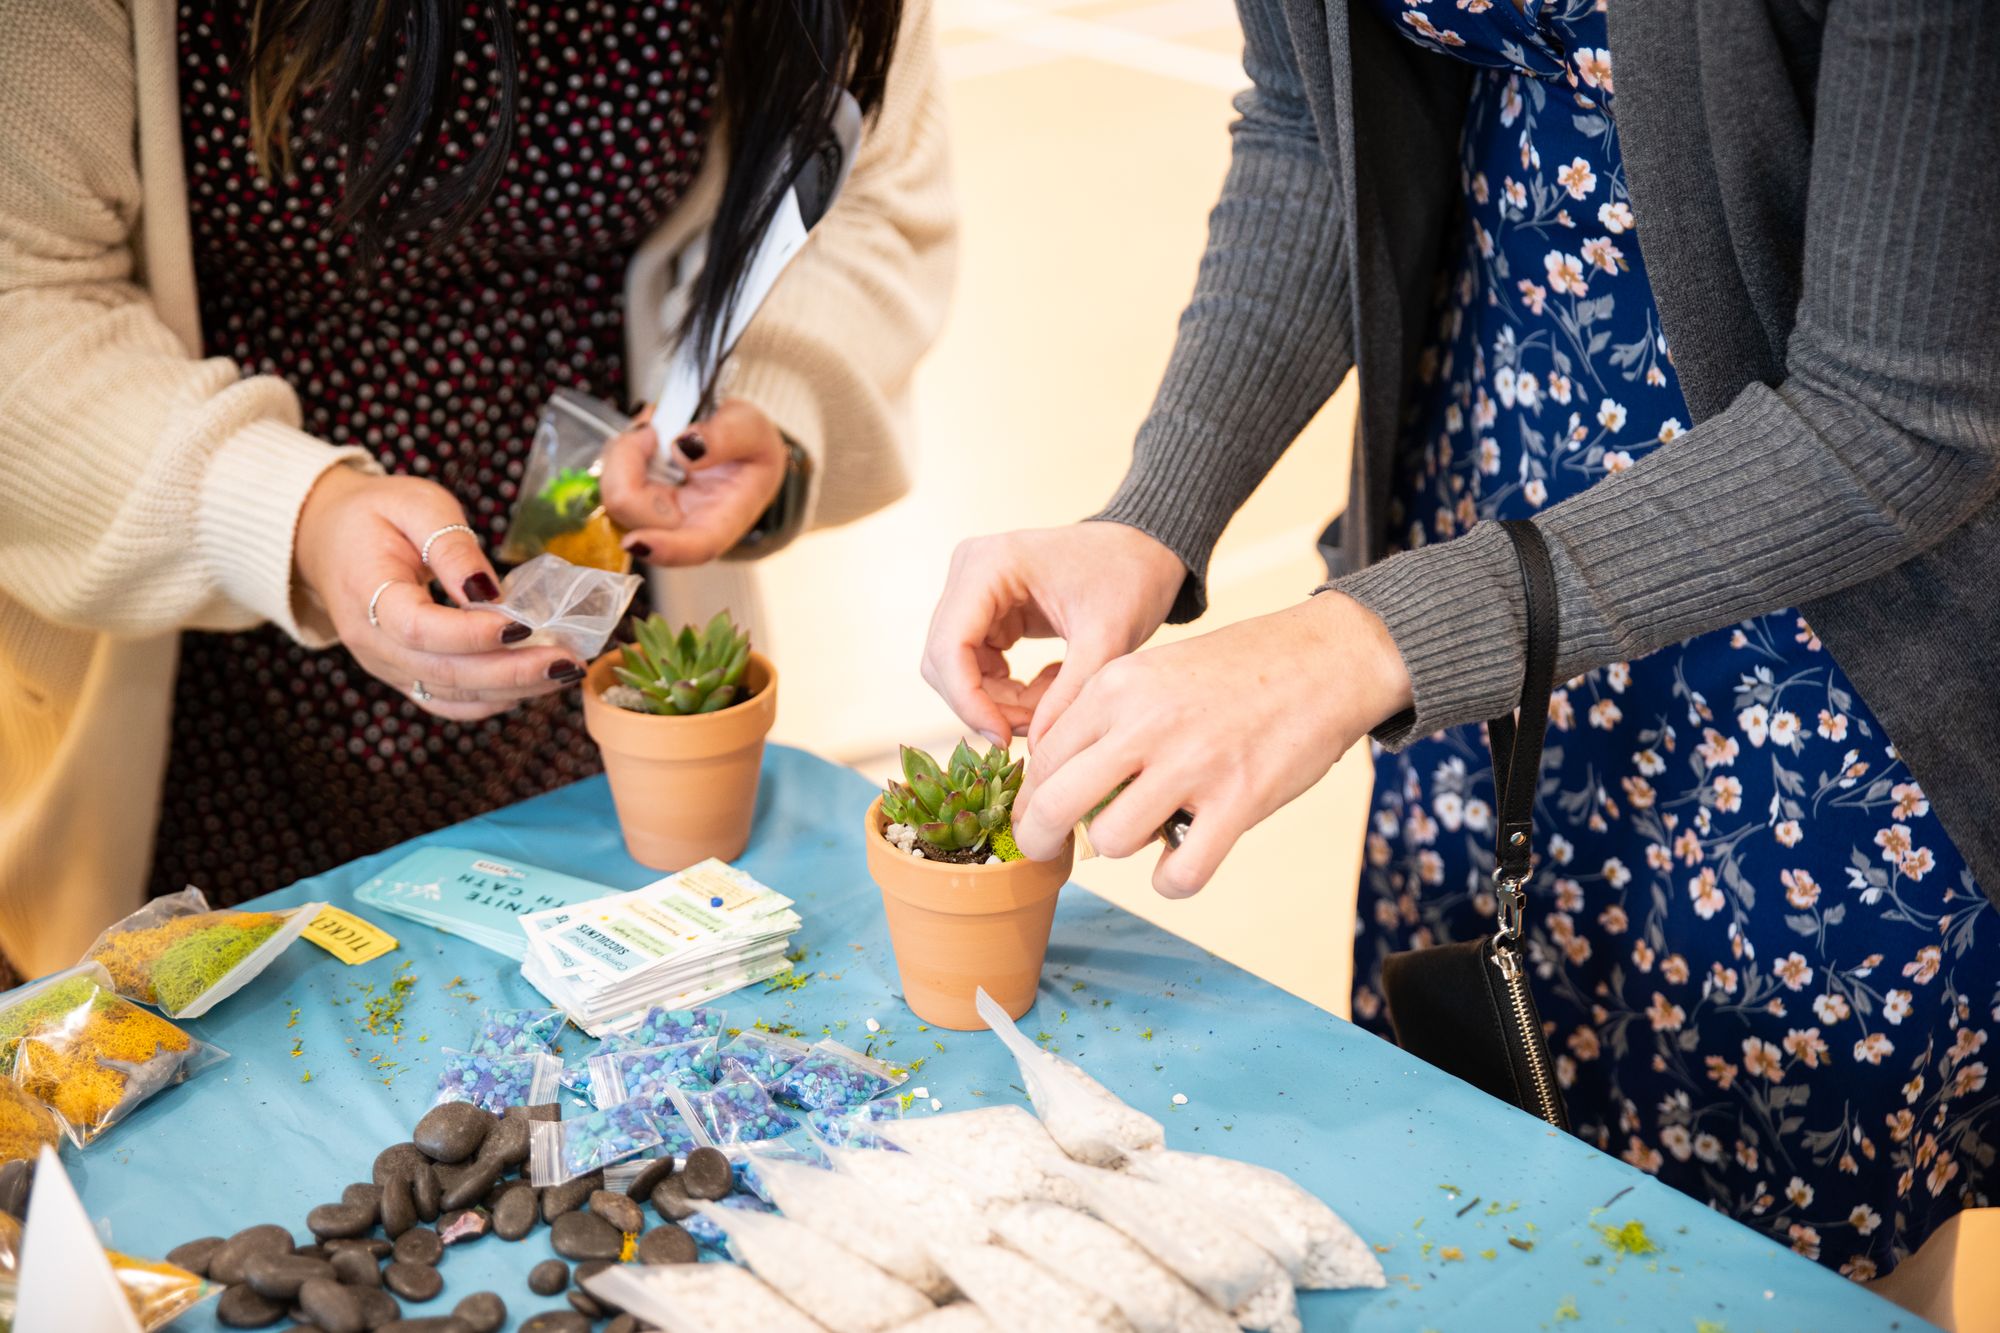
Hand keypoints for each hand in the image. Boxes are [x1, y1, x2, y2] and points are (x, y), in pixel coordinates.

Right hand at [295, 468, 587, 720]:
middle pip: (443, 672)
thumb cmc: (378, 514)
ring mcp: (385, 666)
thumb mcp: (417, 505)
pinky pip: (448, 702)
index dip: (473, 634)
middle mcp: (371, 642)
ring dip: (512, 690)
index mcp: (366, 592)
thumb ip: (452, 547)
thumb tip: (487, 592)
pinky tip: (533, 686)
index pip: (419, 628)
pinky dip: (492, 700)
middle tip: (568, 664)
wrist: (329, 538)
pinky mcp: (403, 676)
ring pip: (451, 694)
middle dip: (512, 673)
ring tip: (565, 673)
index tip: (525, 625)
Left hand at [598, 398, 787, 564]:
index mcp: (723, 519)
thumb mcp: (753, 429)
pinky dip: (621, 449)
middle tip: (652, 427)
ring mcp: (656, 513)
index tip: (636, 541)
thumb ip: (727, 436)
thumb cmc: (752, 445)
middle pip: (634, 513)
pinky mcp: (637, 498)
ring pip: (614, 492)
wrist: (738, 440)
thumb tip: (684, 449)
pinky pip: (611, 477)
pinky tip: (647, 435)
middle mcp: (684, 524)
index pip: (696, 547)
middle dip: (628, 459)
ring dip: (623, 450)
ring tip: (655, 426)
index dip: (666, 549)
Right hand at [921, 522, 1186, 748]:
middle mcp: (968, 571)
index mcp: (989, 565)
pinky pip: (976, 664)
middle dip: (985, 705)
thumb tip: (1035, 751)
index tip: (1004, 737)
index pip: (949, 647)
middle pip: (945, 661)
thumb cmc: (1131, 579)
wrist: (1146, 551)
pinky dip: (1006, 689)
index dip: (968, 701)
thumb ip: (1069, 695)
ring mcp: (972, 589)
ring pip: (957, 668)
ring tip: (1049, 707)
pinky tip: (1049, 685)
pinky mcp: (984, 609)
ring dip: (996, 700)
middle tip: (1035, 728)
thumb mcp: (1108, 639)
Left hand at [1011, 591, 1414, 897]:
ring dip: (1125, 848)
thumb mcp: (1153, 672)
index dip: (1030, 797)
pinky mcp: (1239, 802)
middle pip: (1054, 804)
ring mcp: (1192, 764)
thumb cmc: (1235, 672)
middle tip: (1049, 852)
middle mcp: (1144, 723)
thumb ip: (1104, 721)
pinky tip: (1183, 860)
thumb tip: (1056, 786)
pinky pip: (1179, 874)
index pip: (1041, 758)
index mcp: (1115, 687)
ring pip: (1111, 842)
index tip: (1039, 815)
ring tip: (1152, 827)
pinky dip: (1173, 881)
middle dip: (1040, 839)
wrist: (1323, 659)